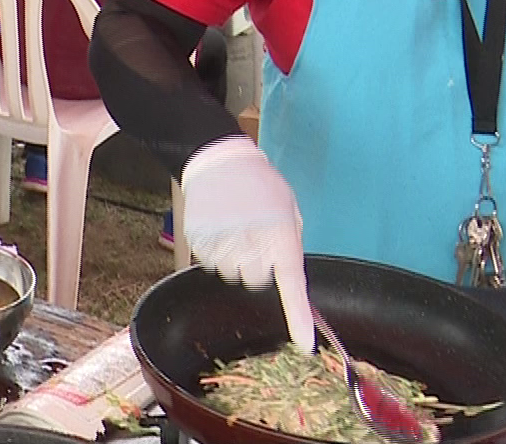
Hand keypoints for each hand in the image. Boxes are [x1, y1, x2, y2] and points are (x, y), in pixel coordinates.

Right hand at [181, 136, 312, 352]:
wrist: (219, 160)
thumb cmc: (260, 183)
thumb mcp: (287, 208)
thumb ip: (289, 241)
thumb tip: (287, 274)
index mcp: (279, 234)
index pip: (292, 285)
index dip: (298, 317)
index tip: (304, 344)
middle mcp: (252, 243)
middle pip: (256, 280)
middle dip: (258, 263)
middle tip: (255, 236)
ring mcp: (223, 244)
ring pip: (233, 274)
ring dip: (236, 257)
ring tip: (236, 227)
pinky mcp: (201, 243)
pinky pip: (212, 263)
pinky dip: (216, 250)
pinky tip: (220, 226)